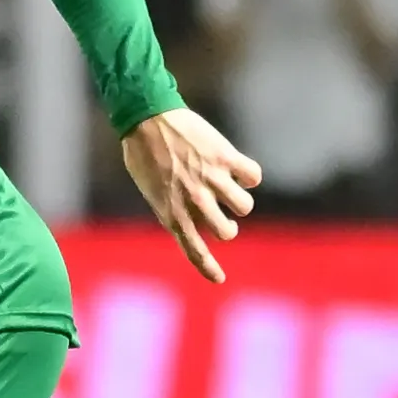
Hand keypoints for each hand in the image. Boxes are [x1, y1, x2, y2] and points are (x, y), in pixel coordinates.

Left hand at [121, 106, 260, 284]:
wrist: (147, 117)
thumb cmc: (144, 154)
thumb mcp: (153, 191)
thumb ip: (176, 209)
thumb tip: (199, 220)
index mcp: (173, 213)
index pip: (194, 250)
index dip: (208, 267)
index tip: (219, 279)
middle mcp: (195, 201)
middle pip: (228, 231)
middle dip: (228, 226)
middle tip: (224, 215)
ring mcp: (211, 179)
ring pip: (245, 206)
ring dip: (239, 200)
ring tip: (229, 187)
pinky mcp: (225, 157)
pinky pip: (253, 176)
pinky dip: (249, 174)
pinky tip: (239, 168)